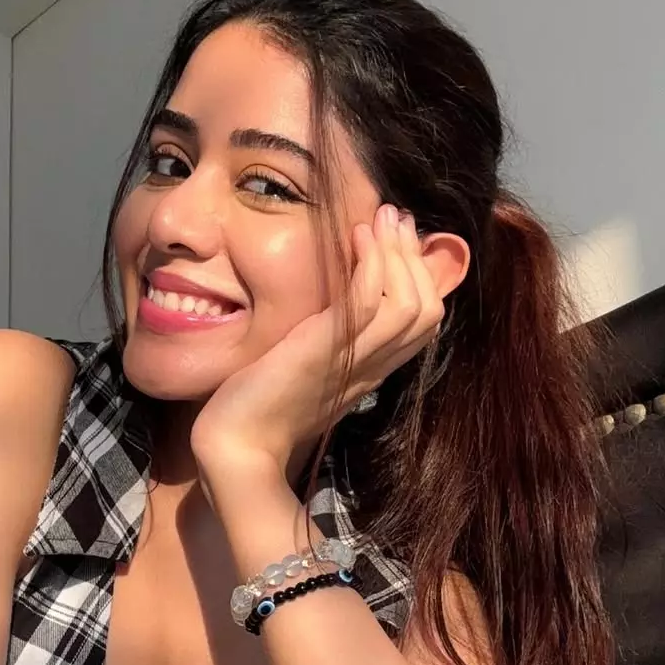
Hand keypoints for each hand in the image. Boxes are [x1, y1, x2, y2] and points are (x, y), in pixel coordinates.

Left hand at [190, 202, 445, 486]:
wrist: (236, 446)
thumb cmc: (259, 409)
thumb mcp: (304, 367)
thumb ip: (327, 340)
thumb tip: (333, 304)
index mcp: (370, 370)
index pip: (424, 323)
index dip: (421, 277)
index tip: (397, 240)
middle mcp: (370, 366)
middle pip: (428, 310)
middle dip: (417, 256)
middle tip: (395, 217)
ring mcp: (351, 360)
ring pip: (411, 304)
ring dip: (399, 252)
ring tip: (381, 217)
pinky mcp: (323, 352)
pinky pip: (368, 305)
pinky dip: (371, 265)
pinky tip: (356, 237)